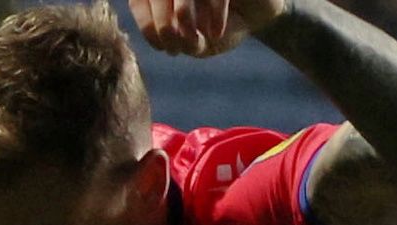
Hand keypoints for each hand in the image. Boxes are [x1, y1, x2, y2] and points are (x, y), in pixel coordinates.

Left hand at [128, 0, 288, 57]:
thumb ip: (180, 40)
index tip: (163, 48)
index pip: (139, 0)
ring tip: (198, 40)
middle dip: (163, 23)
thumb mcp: (197, 43)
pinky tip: (216, 33)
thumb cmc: (218, 28)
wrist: (257, 16)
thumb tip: (168, 35)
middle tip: (179, 47)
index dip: (147, 25)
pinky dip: (213, 12)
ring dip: (184, 17)